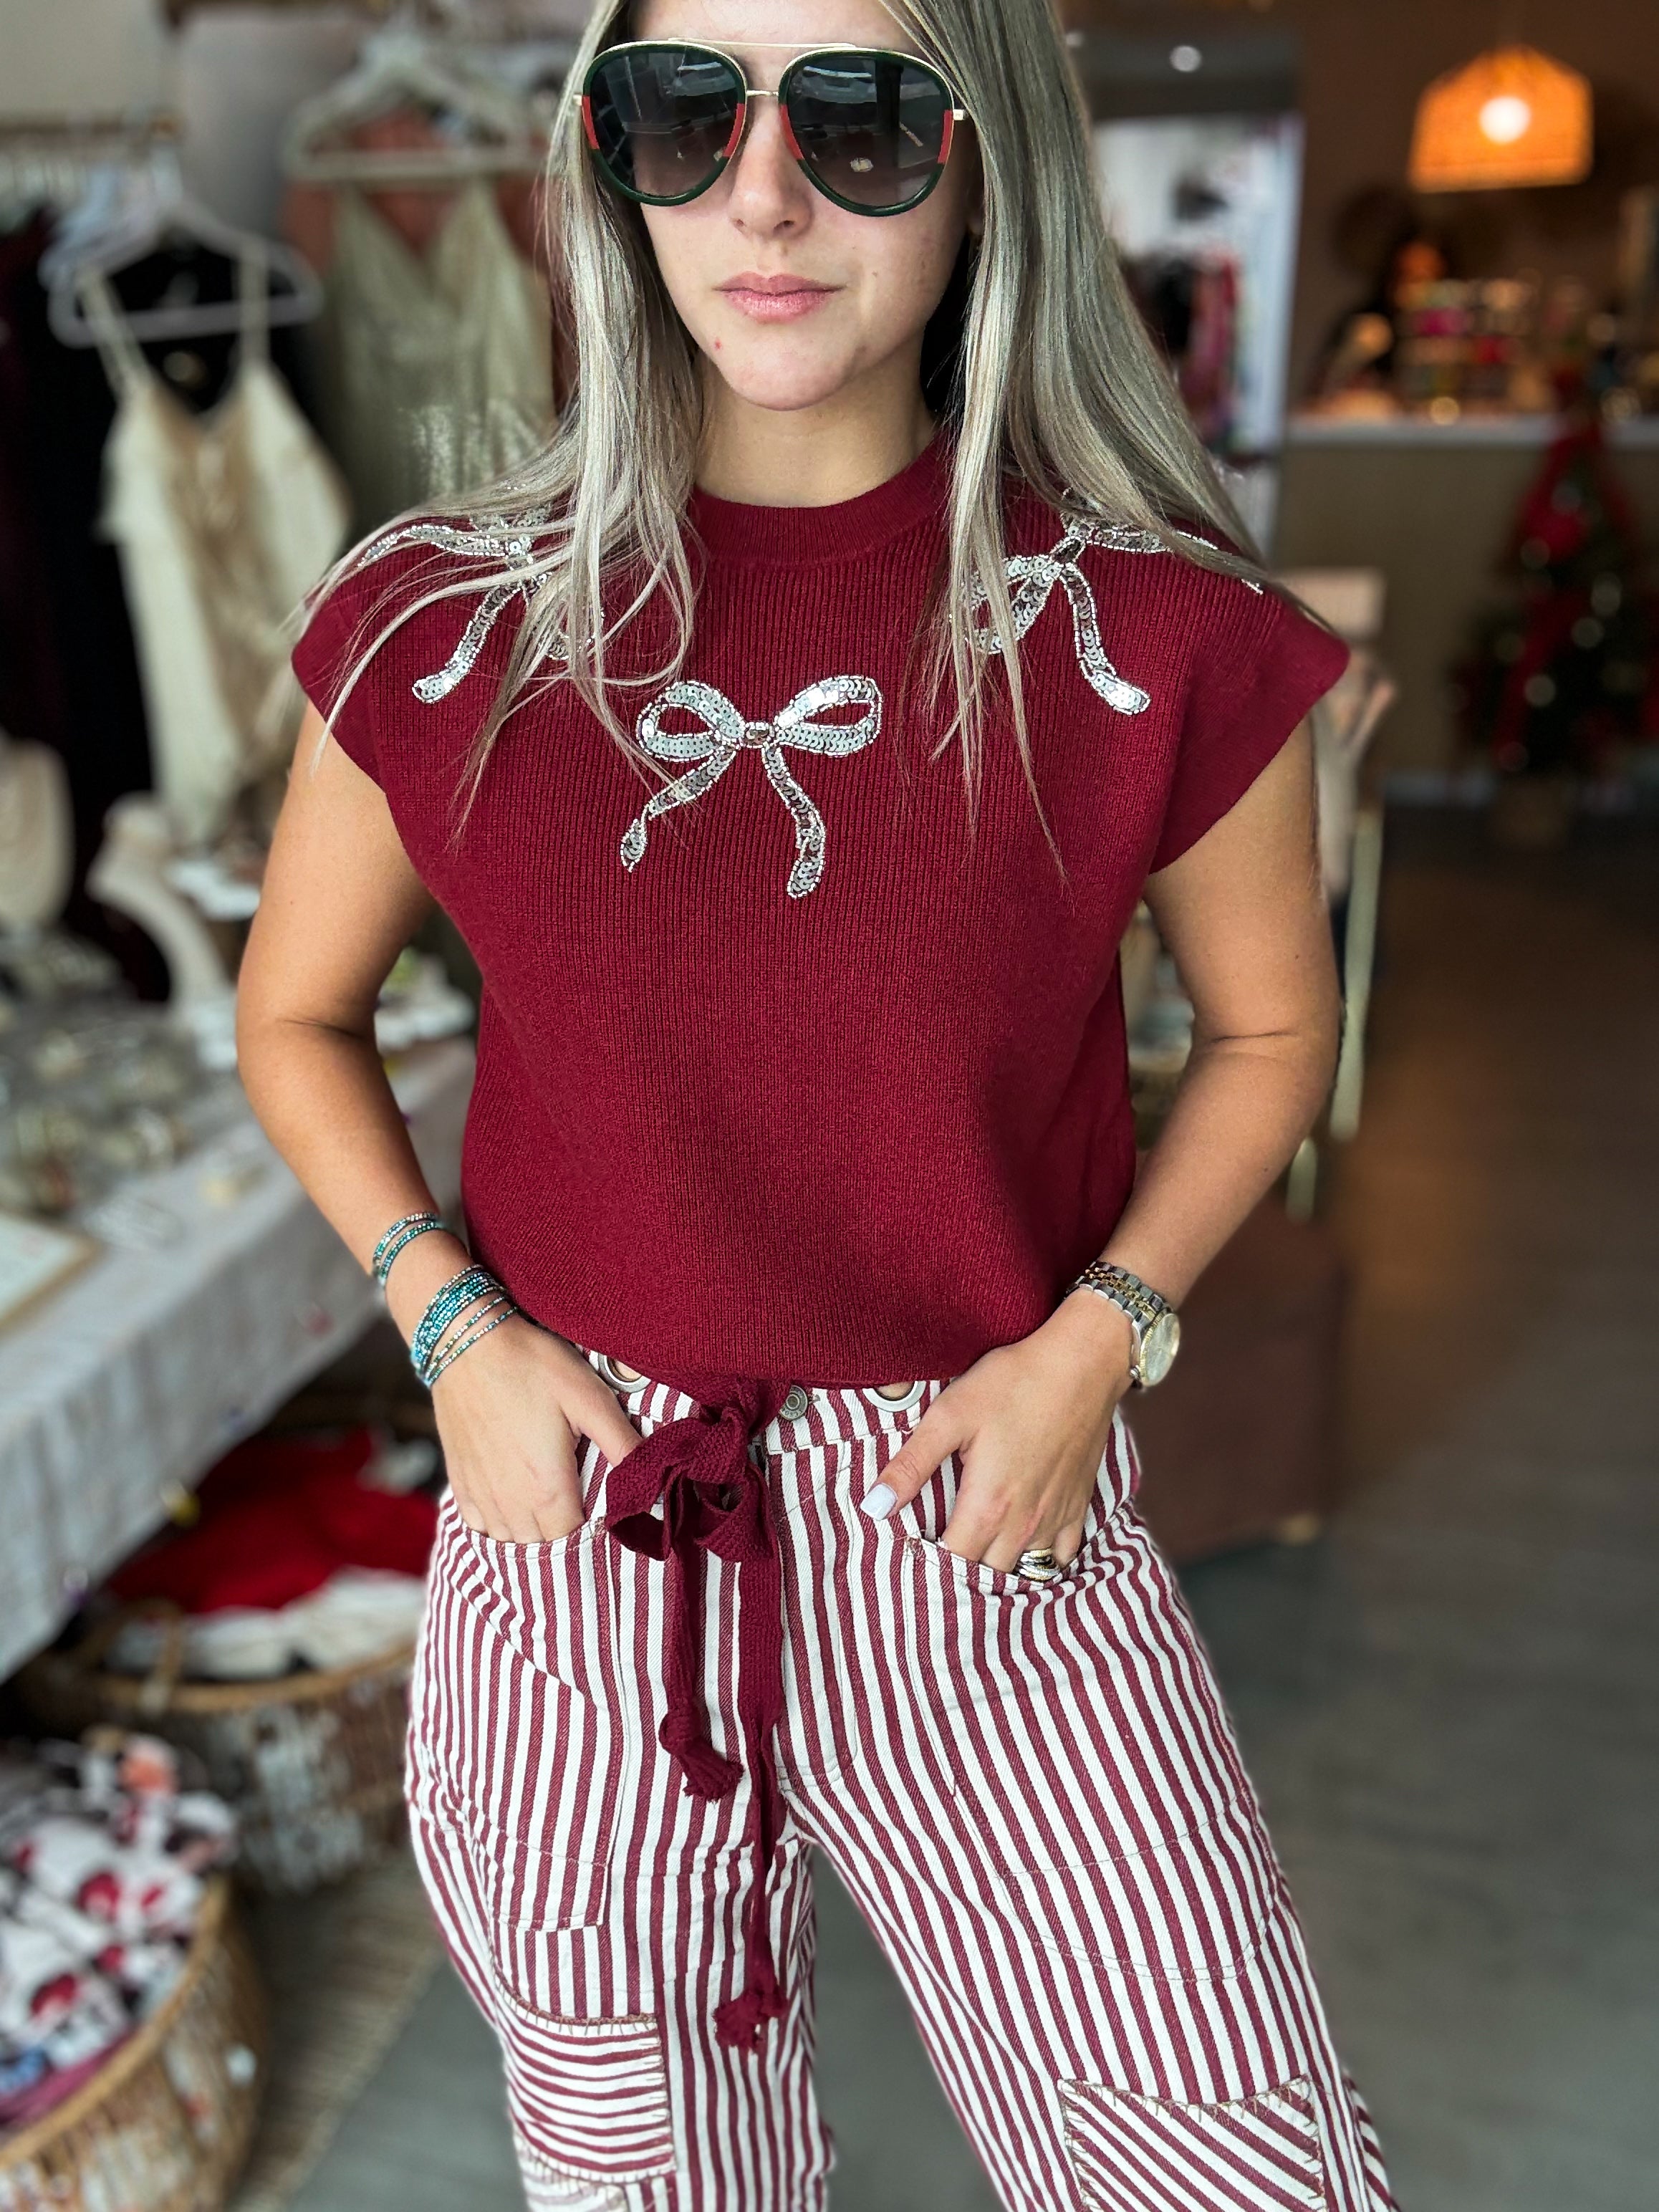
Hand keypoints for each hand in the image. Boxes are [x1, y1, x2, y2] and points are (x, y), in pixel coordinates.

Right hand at [427, 1316, 641, 1541]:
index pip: (576, 1539)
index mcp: (547, 1489)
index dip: (593, 1528)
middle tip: (580, 1499)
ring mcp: (480, 1495)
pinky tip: (513, 1499)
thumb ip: (624, 1444)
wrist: (465, 1341)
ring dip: (532, 1530)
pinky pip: (480, 1525)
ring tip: (549, 1500)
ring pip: (511, 1539)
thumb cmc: (531, 1365)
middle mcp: (510, 1503)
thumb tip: (656, 1482)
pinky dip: (499, 1522)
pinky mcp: (458, 1482)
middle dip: (565, 1531)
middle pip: (544, 1544)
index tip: (604, 1507)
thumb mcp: (589, 1398)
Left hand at [864, 1293, 1134, 1570]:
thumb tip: (874, 1507)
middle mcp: (1024, 1523)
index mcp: (988, 1506)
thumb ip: (911, 1465)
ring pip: (1023, 1568)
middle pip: (987, 1573)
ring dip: (998, 1567)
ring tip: (976, 1552)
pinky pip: (1061, 1554)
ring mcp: (1056, 1518)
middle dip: (962, 1571)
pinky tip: (1023, 1544)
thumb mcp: (950, 1416)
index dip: (929, 1565)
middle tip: (940, 1553)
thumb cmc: (1013, 1384)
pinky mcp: (1079, 1504)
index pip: (953, 1563)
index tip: (913, 1555)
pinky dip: (1040, 1558)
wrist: (1082, 1365)